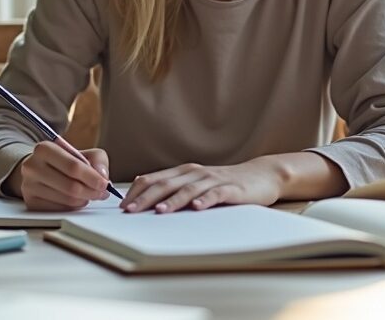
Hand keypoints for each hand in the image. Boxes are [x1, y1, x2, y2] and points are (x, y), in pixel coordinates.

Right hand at [4, 142, 111, 210]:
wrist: (40, 169)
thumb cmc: (64, 161)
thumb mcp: (83, 153)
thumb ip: (97, 160)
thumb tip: (102, 176)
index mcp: (44, 149)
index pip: (73, 167)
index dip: (92, 177)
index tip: (104, 183)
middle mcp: (32, 166)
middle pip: (70, 186)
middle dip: (91, 191)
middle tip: (102, 193)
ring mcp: (29, 186)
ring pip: (66, 200)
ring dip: (84, 200)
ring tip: (90, 194)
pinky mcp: (30, 202)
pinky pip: (59, 210)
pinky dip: (73, 207)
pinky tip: (76, 200)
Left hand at [121, 159, 284, 213]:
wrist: (261, 175)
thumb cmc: (225, 182)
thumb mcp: (196, 181)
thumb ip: (174, 184)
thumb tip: (143, 186)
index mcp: (184, 172)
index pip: (154, 179)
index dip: (137, 192)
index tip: (123, 207)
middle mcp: (196, 173)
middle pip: (166, 184)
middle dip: (146, 198)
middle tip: (131, 212)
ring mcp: (213, 180)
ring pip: (188, 189)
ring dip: (173, 200)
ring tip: (159, 211)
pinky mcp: (231, 189)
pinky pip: (216, 194)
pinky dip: (205, 200)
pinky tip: (197, 208)